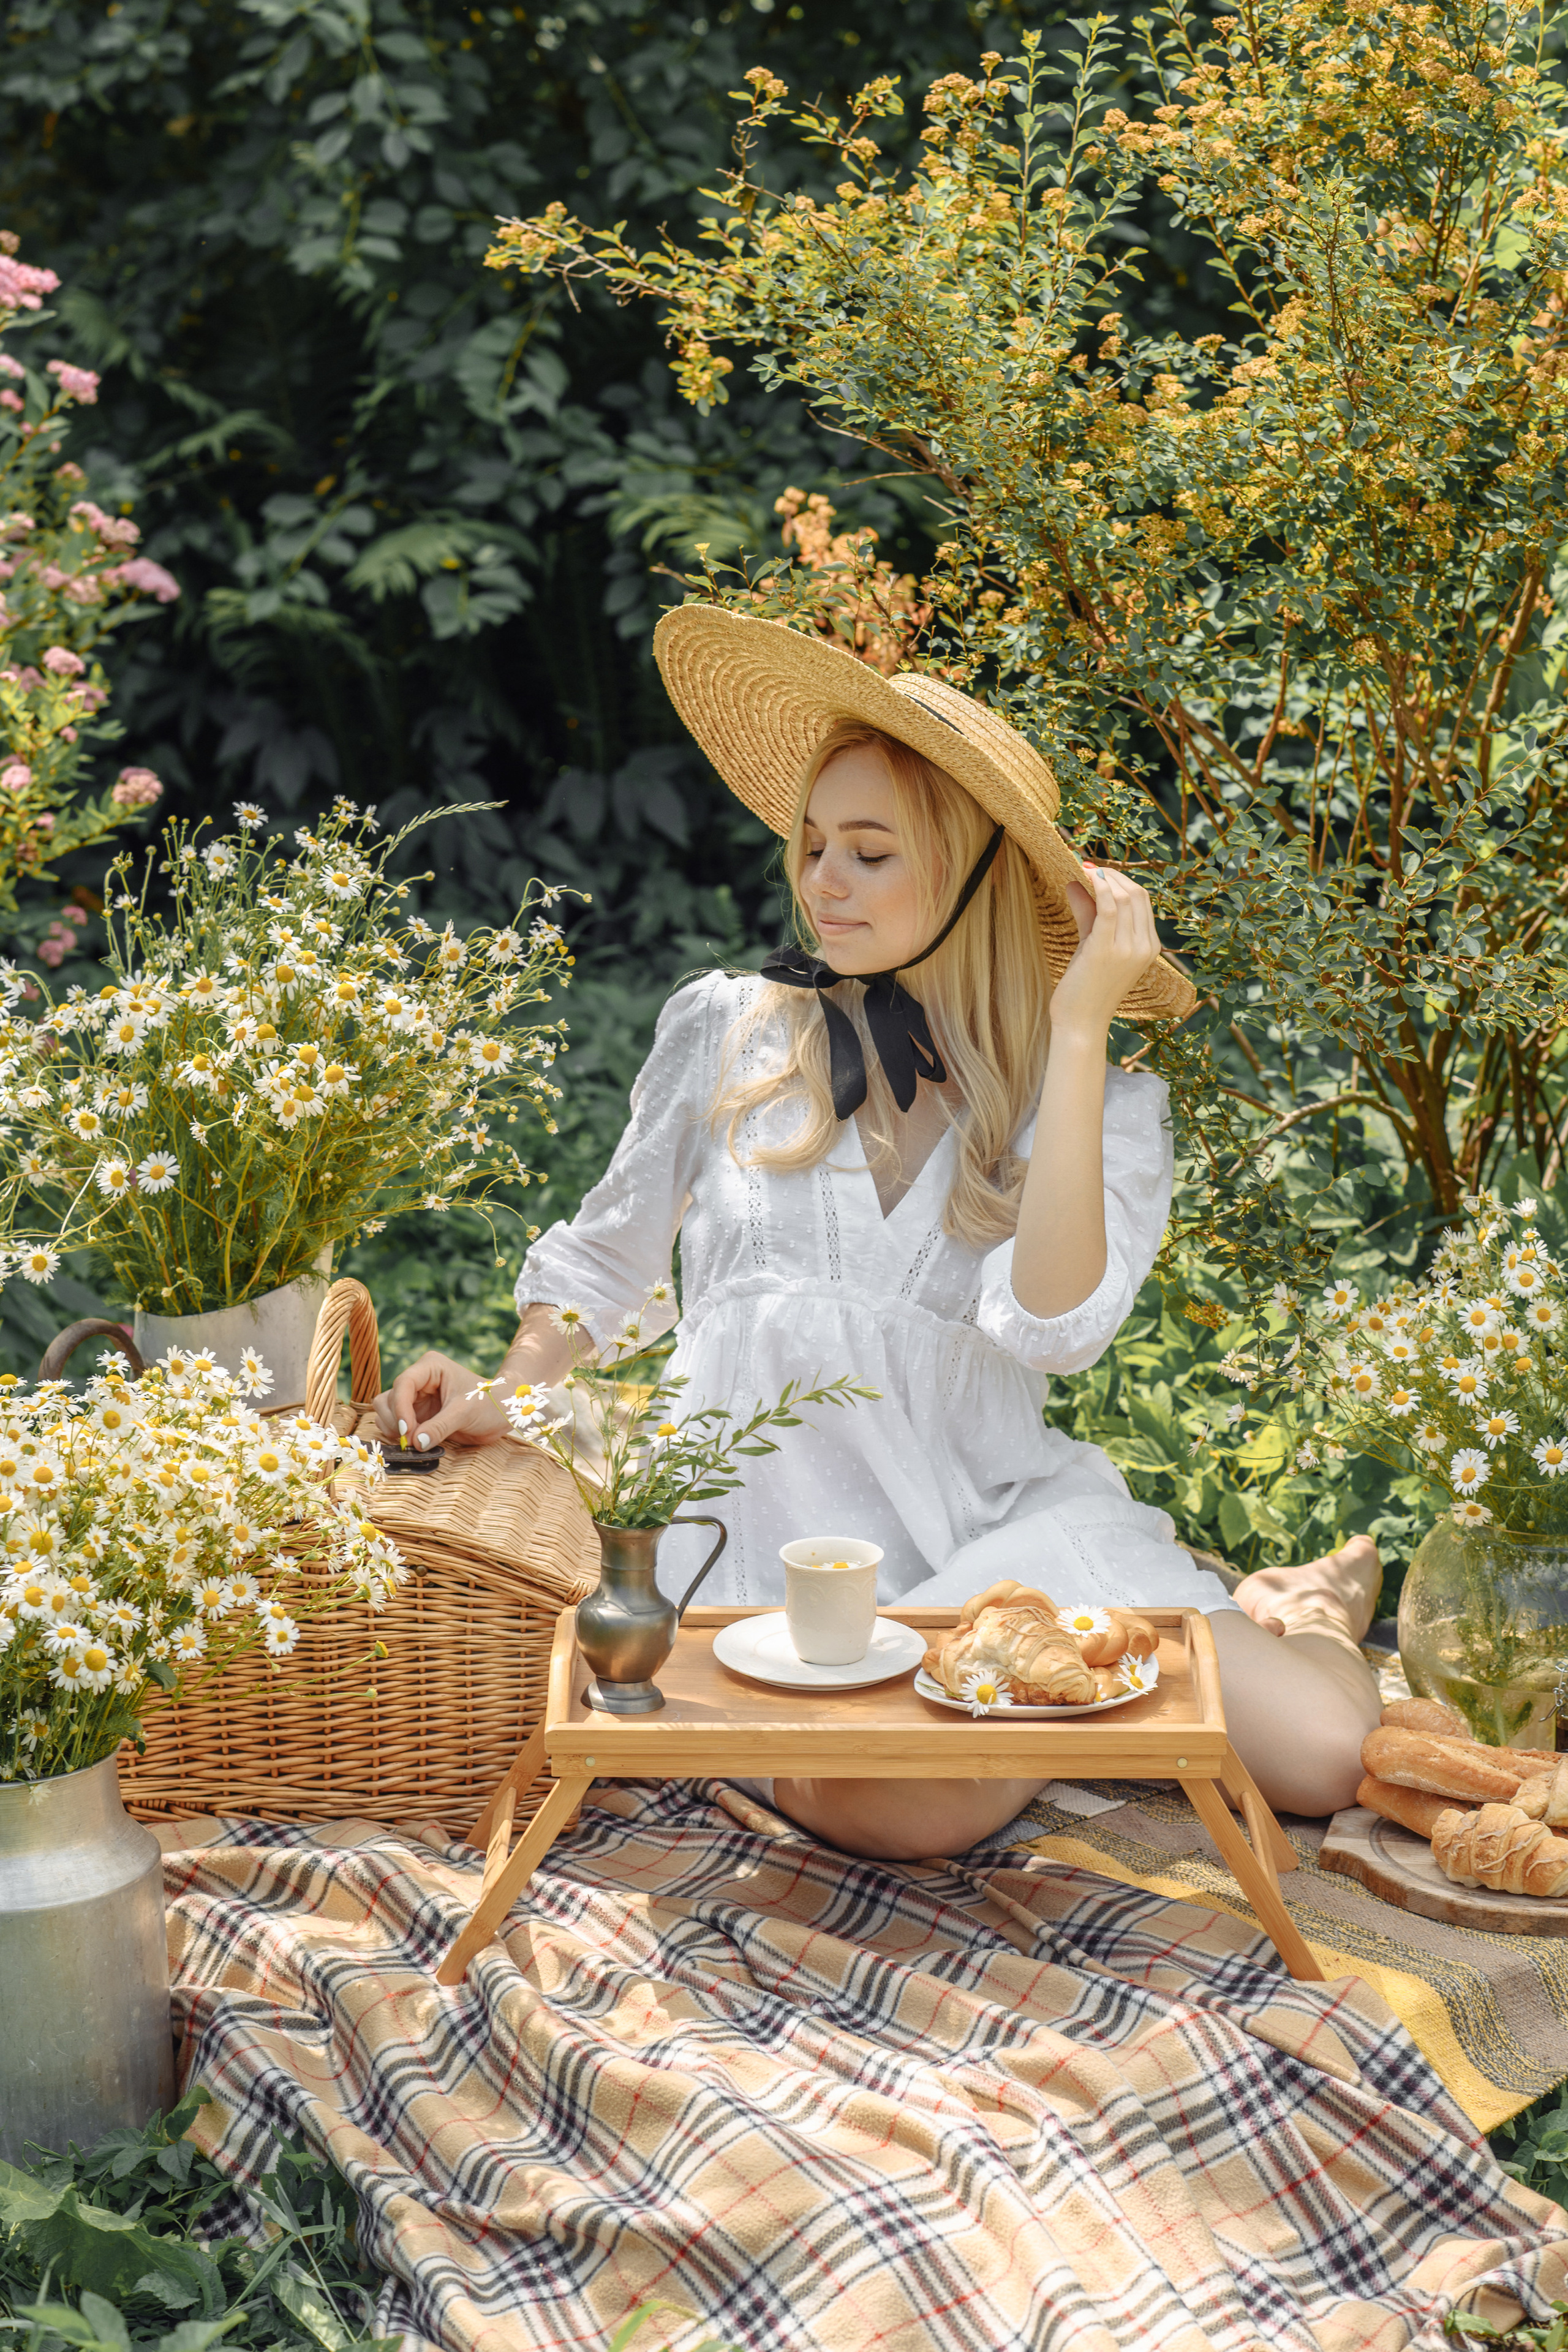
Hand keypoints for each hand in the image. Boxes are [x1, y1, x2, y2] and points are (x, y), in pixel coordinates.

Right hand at [372, 1350, 511, 1451]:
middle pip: (389, 1398)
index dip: (400, 1408)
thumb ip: (440, 1427)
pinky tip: (415, 1443)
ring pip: (387, 1411)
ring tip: (414, 1442)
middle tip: (412, 1441)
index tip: (407, 1431)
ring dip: (394, 1429)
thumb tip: (416, 1443)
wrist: (502, 1412)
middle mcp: (419, 1379)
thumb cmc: (489, 1404)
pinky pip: (396, 1424)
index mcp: (430, 1367)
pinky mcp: (417, 1414)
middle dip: (397, 1421)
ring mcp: (416, 1397)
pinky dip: (399, 1435)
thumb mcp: (466, 1413)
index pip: (403, 1384)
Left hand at [1050, 864, 1160, 1039]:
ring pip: (1123, 897)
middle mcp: (1144, 946)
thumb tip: (1076, 882)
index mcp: (1149, 947)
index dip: (1121, 880)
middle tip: (1090, 867)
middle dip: (1113, 875)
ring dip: (1103, 878)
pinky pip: (1109, 907)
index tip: (1099, 871)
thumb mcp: (1092, 945)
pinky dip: (1099, 887)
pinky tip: (1086, 875)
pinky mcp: (1106, 949)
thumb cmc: (1086, 987)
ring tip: (1084, 869)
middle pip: (1137, 894)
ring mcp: (1128, 948)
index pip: (1143, 901)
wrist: (1080, 1022)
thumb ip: (1088, 914)